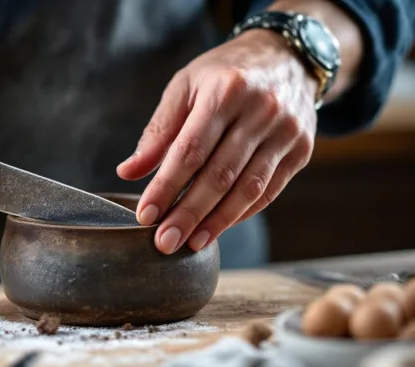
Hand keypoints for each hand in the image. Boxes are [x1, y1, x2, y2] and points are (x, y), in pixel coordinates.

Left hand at [117, 29, 317, 253]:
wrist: (287, 57)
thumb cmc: (225, 73)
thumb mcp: (185, 86)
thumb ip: (158, 131)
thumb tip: (128, 172)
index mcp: (225, 91)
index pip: (190, 150)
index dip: (166, 187)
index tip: (145, 216)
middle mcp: (261, 111)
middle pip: (219, 175)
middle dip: (188, 214)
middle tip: (164, 243)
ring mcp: (286, 132)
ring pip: (248, 189)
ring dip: (217, 222)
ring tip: (190, 243)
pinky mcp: (302, 150)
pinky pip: (269, 191)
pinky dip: (241, 214)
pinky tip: (217, 227)